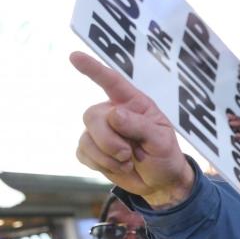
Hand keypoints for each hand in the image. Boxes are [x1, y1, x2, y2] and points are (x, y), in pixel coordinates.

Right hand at [71, 51, 193, 206]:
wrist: (160, 182)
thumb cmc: (165, 156)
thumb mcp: (161, 141)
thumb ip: (140, 126)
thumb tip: (113, 115)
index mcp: (133, 104)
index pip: (111, 82)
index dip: (93, 69)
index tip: (75, 56)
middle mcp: (112, 113)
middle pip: (93, 116)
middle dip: (109, 140)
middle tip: (128, 155)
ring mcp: (100, 132)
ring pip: (86, 138)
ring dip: (107, 157)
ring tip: (128, 162)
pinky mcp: (91, 150)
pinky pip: (83, 153)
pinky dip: (100, 165)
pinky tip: (117, 166)